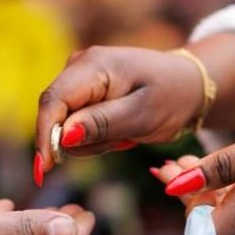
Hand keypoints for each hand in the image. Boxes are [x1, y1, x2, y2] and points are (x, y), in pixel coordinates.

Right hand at [35, 46, 204, 170]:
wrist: (189, 85)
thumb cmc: (172, 96)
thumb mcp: (142, 115)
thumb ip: (101, 124)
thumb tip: (62, 135)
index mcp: (92, 65)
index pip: (53, 101)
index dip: (45, 136)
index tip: (44, 169)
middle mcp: (78, 67)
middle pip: (56, 116)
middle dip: (81, 141)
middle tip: (122, 141)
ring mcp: (79, 80)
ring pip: (65, 126)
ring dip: (93, 141)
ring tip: (127, 134)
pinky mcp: (84, 94)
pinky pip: (76, 126)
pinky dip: (97, 137)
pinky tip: (121, 131)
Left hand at [159, 107, 234, 234]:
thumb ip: (222, 166)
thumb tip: (178, 185)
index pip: (200, 230)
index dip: (180, 205)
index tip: (166, 174)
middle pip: (210, 216)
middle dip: (186, 189)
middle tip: (166, 162)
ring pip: (227, 206)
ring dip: (204, 185)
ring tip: (183, 159)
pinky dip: (227, 183)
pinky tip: (220, 164)